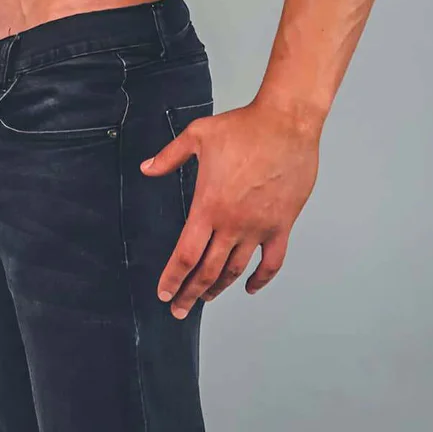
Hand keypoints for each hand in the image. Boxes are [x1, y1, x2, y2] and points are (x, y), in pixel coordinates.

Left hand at [140, 99, 319, 316]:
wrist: (285, 124)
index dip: (173, 277)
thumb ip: (169, 156)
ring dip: (219, 288)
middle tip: (179, 309)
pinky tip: (249, 287)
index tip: (164, 293)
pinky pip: (272, 263)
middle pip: (207, 271)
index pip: (186, 254)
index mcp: (209, 206)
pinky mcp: (282, 225)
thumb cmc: (243, 127)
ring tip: (206, 298)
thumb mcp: (197, 135)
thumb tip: (146, 168)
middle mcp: (233, 224)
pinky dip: (260, 280)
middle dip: (190, 293)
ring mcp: (259, 227)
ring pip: (235, 270)